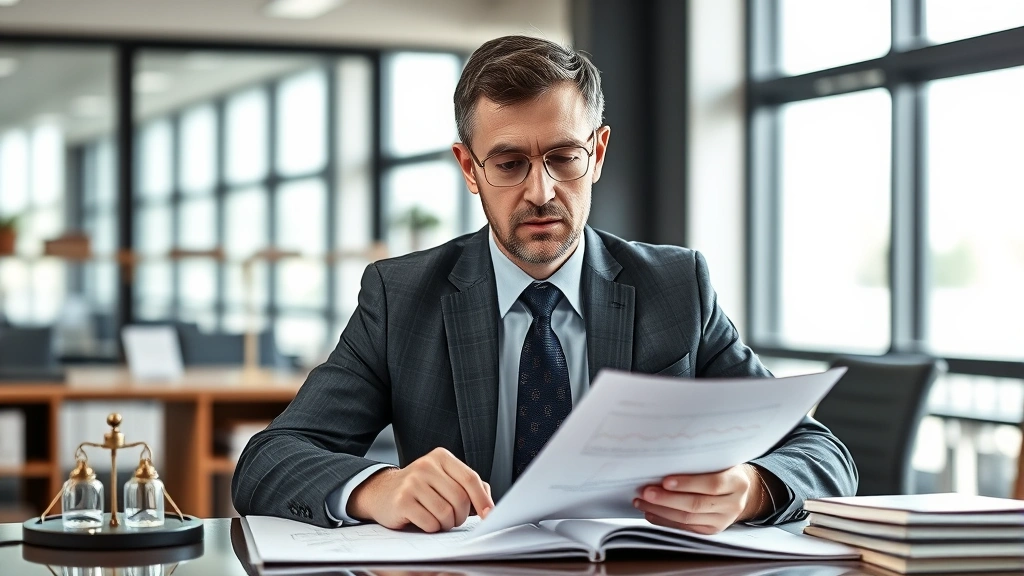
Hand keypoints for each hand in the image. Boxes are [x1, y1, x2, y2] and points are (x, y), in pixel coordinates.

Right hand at [348, 447, 493, 532]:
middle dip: (461, 516)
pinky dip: (432, 528)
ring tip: (438, 520)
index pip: (470, 478)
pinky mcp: (402, 501)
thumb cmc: (420, 488)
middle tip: (454, 519)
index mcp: (441, 457)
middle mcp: (426, 465)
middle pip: (460, 498)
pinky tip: (425, 521)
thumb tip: (489, 505)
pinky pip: (430, 522)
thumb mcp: (444, 479)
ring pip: (446, 513)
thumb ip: (468, 486)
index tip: (489, 515)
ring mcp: (412, 482)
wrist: (382, 492)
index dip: (482, 499)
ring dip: (446, 524)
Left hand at [633, 464, 766, 534]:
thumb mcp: (721, 461)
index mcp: (738, 482)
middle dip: (667, 499)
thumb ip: (702, 462)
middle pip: (696, 504)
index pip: (712, 484)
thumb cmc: (724, 469)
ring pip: (688, 519)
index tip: (665, 480)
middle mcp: (734, 504)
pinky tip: (650, 512)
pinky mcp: (712, 530)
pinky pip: (685, 528)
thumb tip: (665, 460)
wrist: (742, 491)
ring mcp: (723, 520)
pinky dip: (665, 521)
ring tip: (641, 501)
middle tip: (645, 491)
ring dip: (661, 511)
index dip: (688, 483)